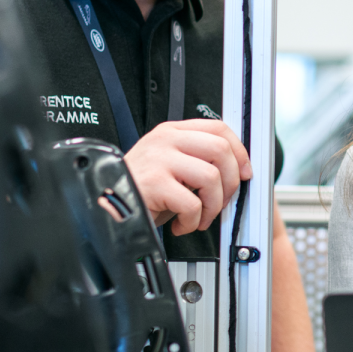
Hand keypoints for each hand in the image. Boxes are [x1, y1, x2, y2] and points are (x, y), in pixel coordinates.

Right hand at [123, 119, 251, 234]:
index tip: (244, 171)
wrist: (108, 206)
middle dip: (230, 182)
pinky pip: (192, 203)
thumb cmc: (142, 190)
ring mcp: (159, 160)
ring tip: (199, 217)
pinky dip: (193, 221)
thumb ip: (197, 158)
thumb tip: (237, 169)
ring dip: (212, 206)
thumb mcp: (170, 165)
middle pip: (220, 150)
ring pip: (211, 177)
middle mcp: (165, 141)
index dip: (239, 151)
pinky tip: (182, 224)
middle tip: (220, 201)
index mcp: (172, 132)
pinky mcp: (154, 183)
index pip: (218, 128)